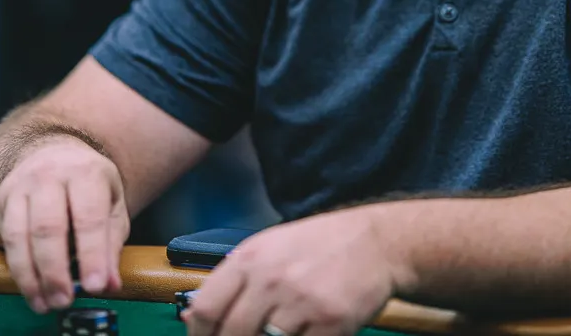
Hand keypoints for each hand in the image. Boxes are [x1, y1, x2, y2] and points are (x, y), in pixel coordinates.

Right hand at [0, 135, 129, 313]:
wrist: (54, 155)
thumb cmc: (88, 186)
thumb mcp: (112, 206)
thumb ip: (112, 244)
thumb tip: (109, 283)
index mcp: (85, 171)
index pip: (88, 217)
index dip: (92, 254)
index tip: (95, 286)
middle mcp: (49, 174)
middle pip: (48, 227)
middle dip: (55, 271)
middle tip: (65, 301)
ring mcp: (20, 185)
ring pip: (19, 236)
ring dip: (31, 277)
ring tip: (46, 303)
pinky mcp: (0, 200)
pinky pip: (6, 240)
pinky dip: (18, 270)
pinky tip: (32, 288)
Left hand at [183, 207, 400, 335]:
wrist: (376, 242)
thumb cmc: (318, 245)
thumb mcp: (270, 248)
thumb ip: (234, 280)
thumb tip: (194, 317)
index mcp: (250, 258)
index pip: (206, 308)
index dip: (199, 334)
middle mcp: (271, 280)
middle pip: (232, 333)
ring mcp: (301, 303)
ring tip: (278, 330)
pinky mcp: (330, 325)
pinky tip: (303, 332)